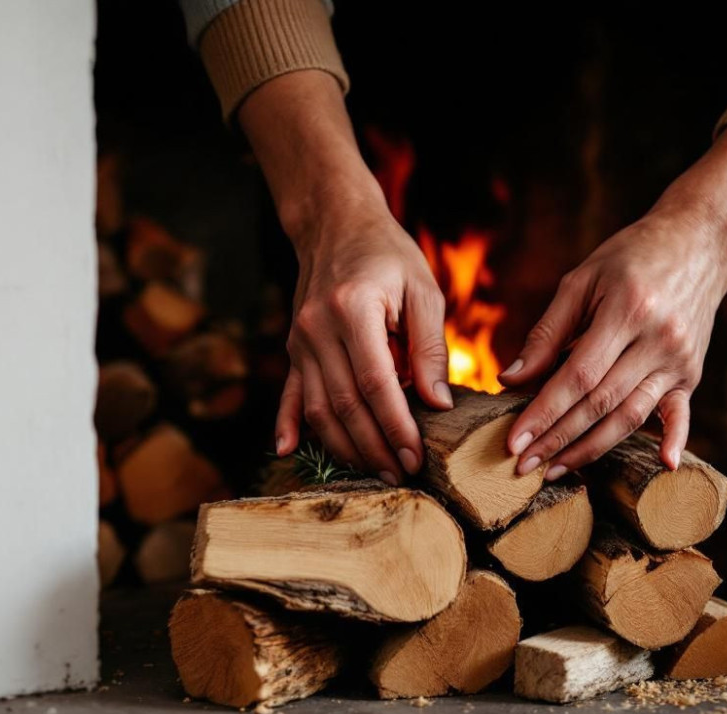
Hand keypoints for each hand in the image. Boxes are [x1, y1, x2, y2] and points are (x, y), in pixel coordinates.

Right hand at [276, 205, 450, 484]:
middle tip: (403, 476)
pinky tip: (288, 452)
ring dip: (345, 448)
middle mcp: (317, 328)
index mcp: (353, 310)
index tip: (416, 457)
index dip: (396, 426)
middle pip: (345, 404)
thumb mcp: (423, 290)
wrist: (335, 224)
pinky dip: (288, 425)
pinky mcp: (293, 348)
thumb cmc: (388, 255)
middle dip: (375, 448)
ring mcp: (299, 340)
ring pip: (318, 409)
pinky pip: (290, 394)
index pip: (375, 383)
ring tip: (376, 473)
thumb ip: (429, 347)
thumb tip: (438, 404)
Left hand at [499, 124, 726, 478]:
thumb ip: (547, 332)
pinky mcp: (691, 373)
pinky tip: (663, 465)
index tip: (514, 440)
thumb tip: (511, 380)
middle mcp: (657, 340)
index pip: (577, 376)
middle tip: (523, 465)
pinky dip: (674, 439)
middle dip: (557, 438)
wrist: (699, 242)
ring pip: (631, 415)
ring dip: (591, 448)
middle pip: (601, 403)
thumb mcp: (582, 280)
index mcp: (626, 311)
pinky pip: (680, 413)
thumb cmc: (631, 257)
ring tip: (555, 469)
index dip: (544, 412)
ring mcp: (679, 360)